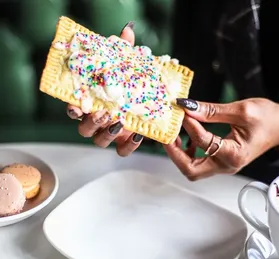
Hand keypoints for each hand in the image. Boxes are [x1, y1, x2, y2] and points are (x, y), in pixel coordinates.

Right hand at [66, 22, 142, 156]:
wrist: (151, 102)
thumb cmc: (132, 85)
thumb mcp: (128, 68)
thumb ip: (125, 52)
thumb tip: (127, 31)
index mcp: (92, 104)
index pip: (74, 109)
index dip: (73, 109)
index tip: (76, 106)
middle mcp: (97, 120)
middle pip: (83, 129)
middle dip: (91, 122)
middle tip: (103, 113)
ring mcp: (110, 133)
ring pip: (99, 141)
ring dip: (105, 134)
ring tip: (119, 122)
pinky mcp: (124, 142)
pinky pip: (121, 151)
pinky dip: (128, 145)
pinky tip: (138, 134)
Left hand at [164, 98, 278, 180]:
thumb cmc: (269, 119)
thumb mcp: (242, 110)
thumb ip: (212, 111)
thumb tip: (188, 107)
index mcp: (235, 155)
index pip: (204, 143)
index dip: (190, 126)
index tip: (183, 111)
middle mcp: (227, 166)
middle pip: (191, 170)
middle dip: (174, 153)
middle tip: (167, 136)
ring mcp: (223, 165)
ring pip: (192, 168)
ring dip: (179, 153)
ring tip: (174, 135)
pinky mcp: (220, 160)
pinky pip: (198, 161)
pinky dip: (188, 150)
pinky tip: (188, 136)